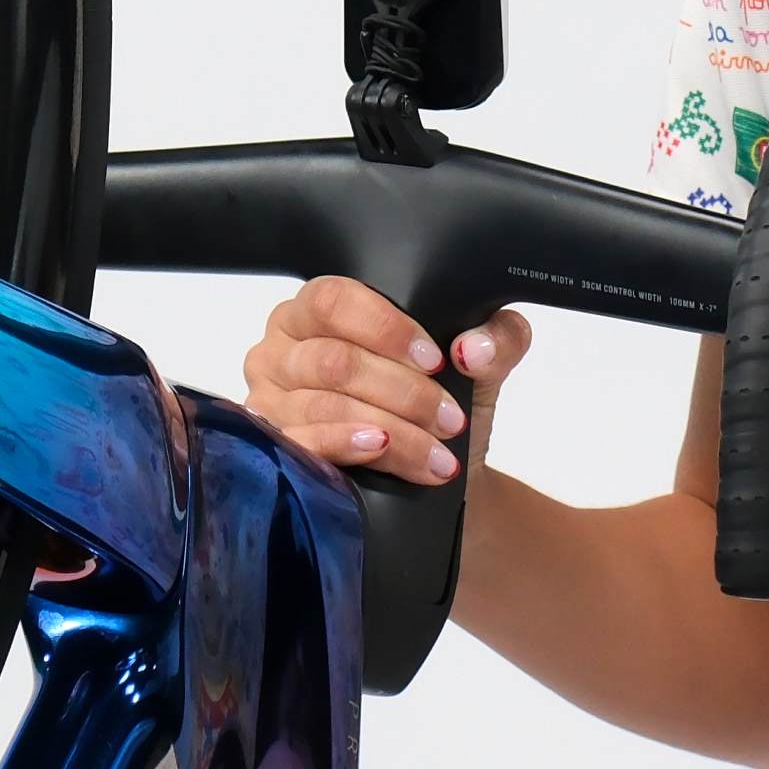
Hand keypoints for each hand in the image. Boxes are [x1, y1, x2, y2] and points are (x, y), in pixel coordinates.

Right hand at [240, 277, 538, 488]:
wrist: (436, 468)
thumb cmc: (441, 400)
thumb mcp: (479, 361)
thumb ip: (497, 337)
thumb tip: (475, 348)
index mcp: (318, 308)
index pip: (335, 300)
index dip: (386, 329)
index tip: (435, 361)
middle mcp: (283, 347)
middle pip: (334, 361)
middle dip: (402, 394)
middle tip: (449, 420)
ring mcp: (271, 399)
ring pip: (325, 406)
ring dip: (390, 431)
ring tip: (436, 453)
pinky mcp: (273, 447)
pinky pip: (300, 444)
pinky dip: (345, 446)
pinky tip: (378, 449)